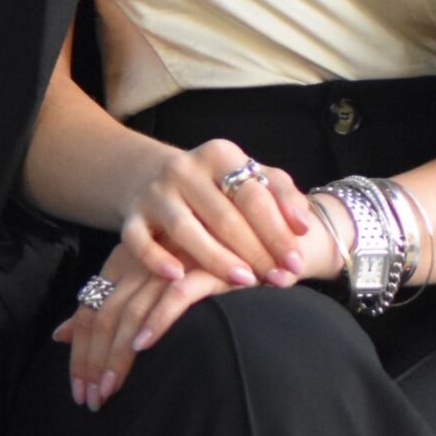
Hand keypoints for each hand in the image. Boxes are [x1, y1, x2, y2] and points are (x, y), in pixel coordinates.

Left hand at [52, 238, 228, 408]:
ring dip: (118, 354)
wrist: (252, 247)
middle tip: (92, 400)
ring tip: (110, 388)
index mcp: (124, 262)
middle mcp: (143, 260)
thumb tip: (59, 335)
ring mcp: (173, 263)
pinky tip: (144, 346)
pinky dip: (157, 321)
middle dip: (94, 361)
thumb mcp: (142, 284)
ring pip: (132, 311)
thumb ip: (104, 306)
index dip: (80, 353)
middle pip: (105, 315)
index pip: (91, 310)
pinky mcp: (206, 269)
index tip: (79, 391)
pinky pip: (175, 296)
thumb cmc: (195, 273)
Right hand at [121, 137, 313, 289]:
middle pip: (223, 215)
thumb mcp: (249, 176)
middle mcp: (184, 168)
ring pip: (185, 229)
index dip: (277, 230)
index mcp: (218, 154)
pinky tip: (178, 277)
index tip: (296, 261)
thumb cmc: (217, 185)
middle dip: (256, 252)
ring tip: (244, 281)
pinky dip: (157, 259)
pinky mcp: (131, 216)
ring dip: (217, 259)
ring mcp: (155, 192)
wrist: (154, 176)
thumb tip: (303, 226)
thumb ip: (280, 194)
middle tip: (279, 280)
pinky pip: (139, 241)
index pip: (252, 194)